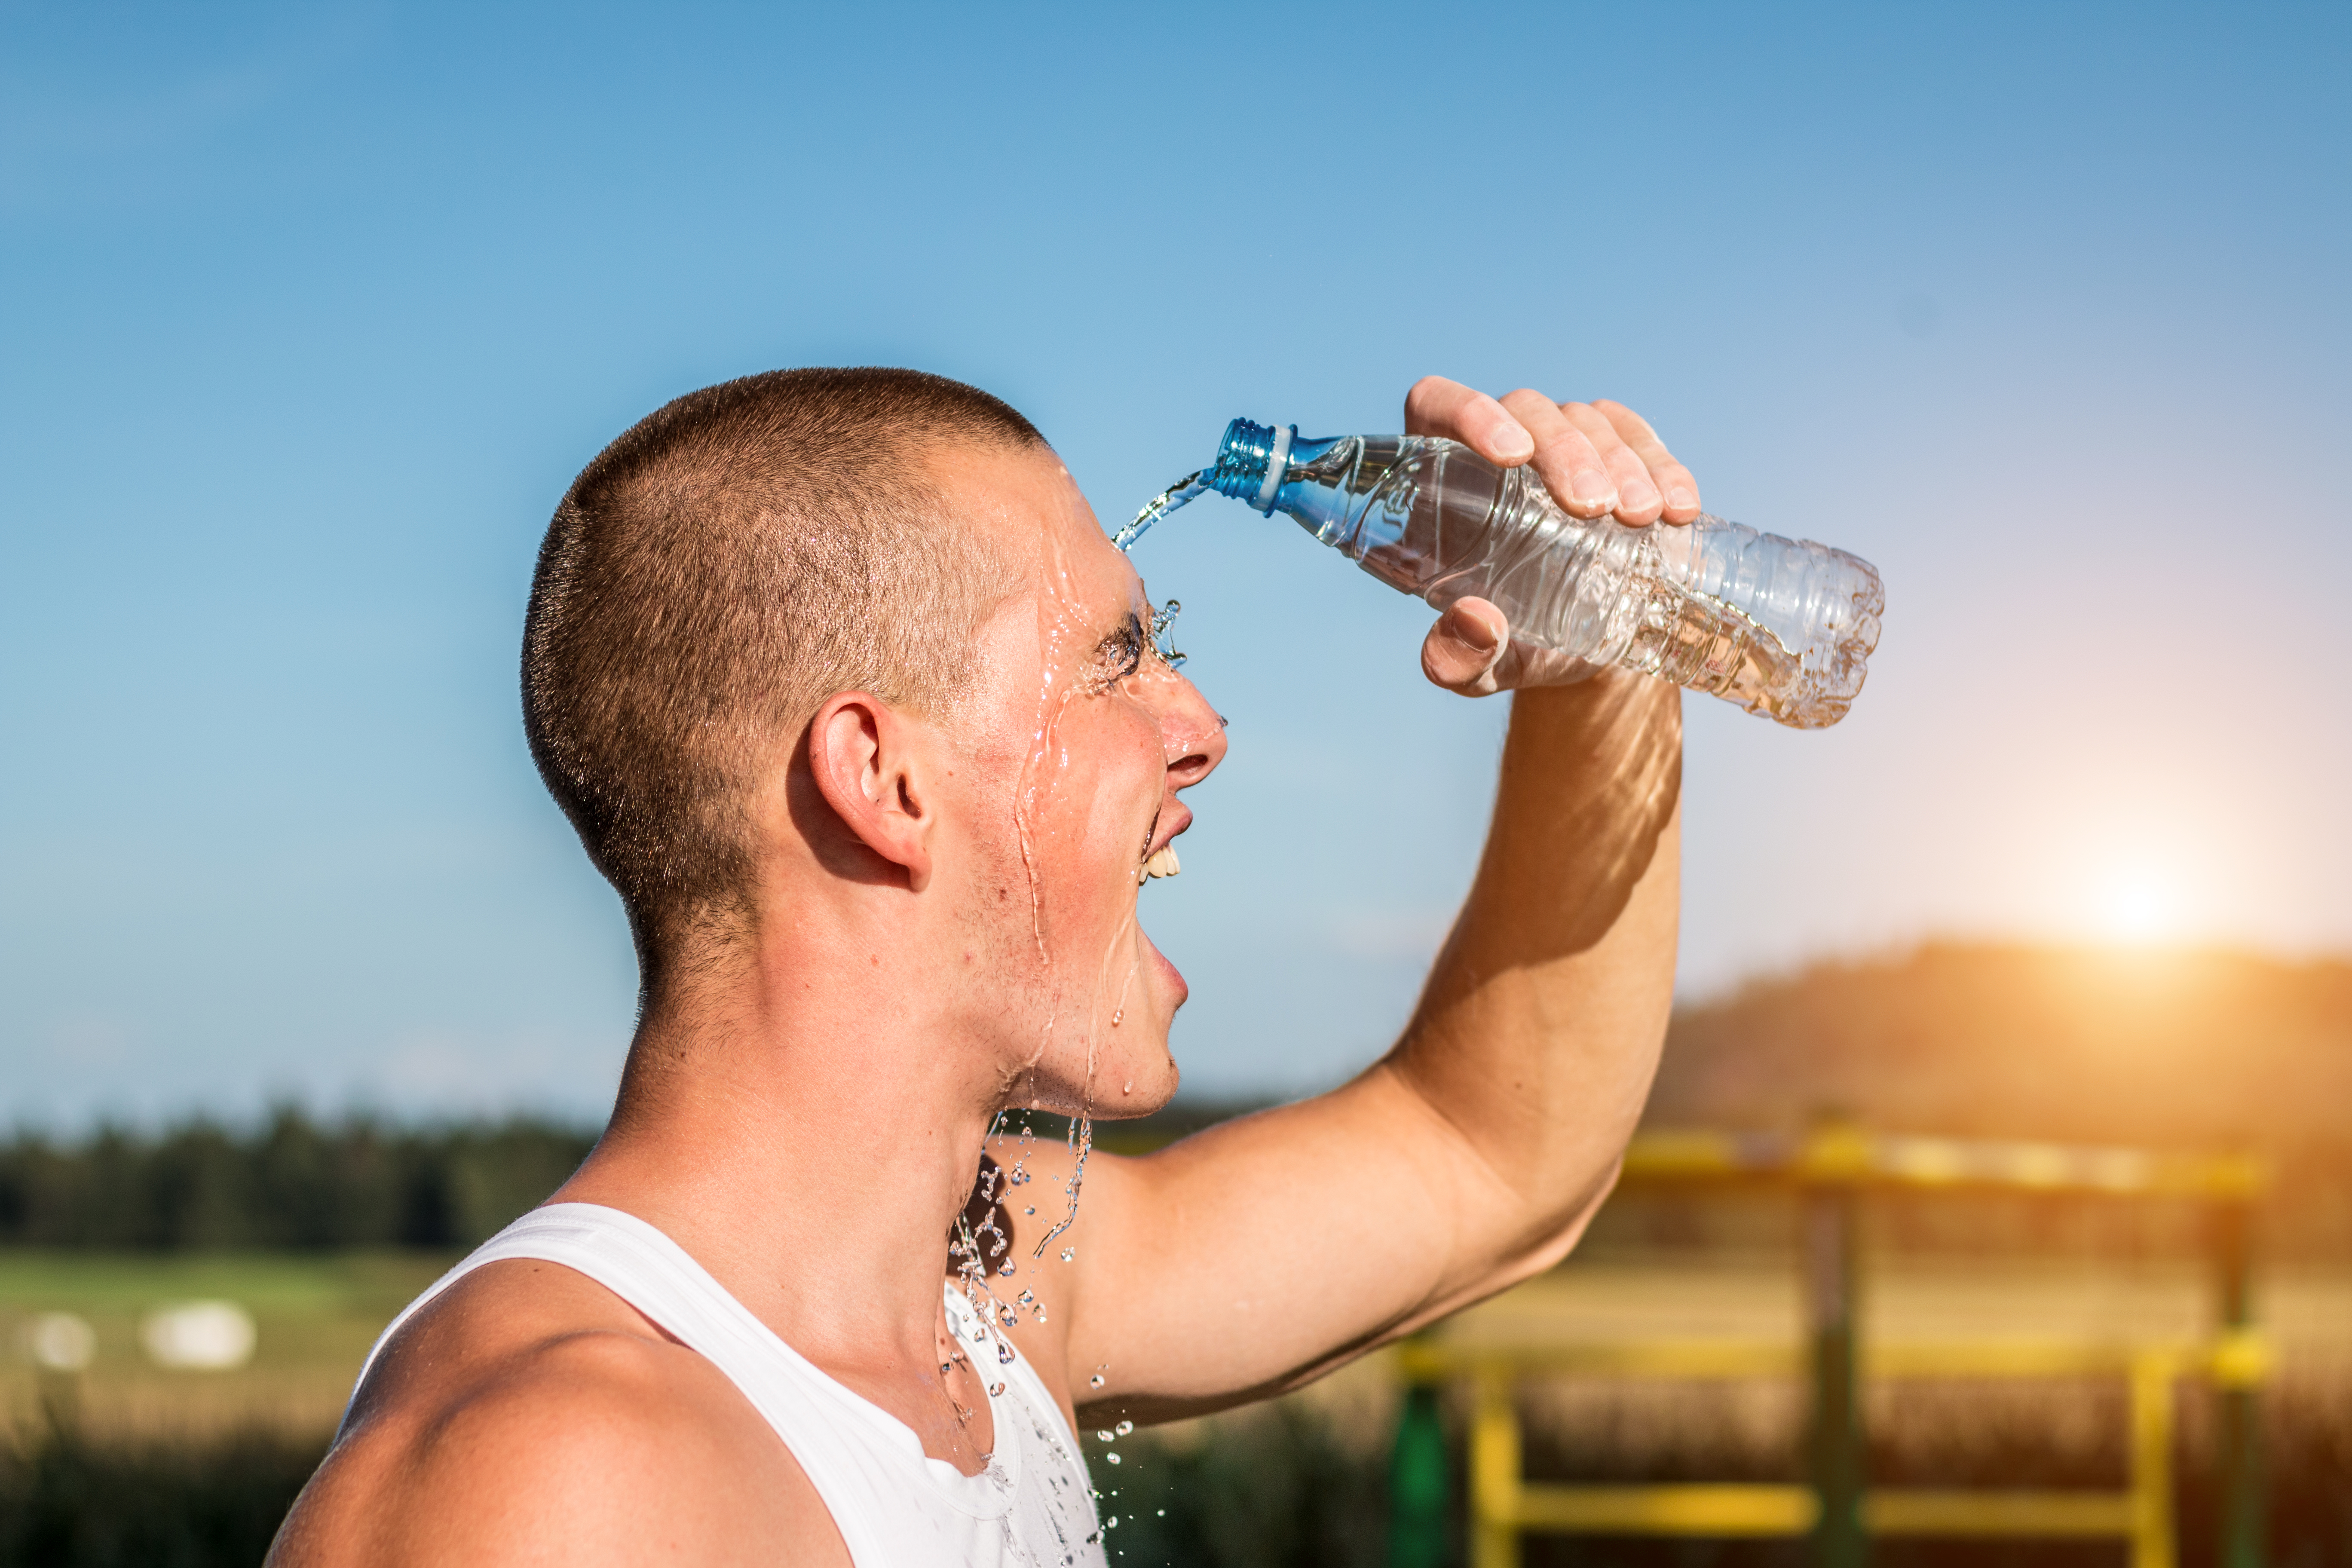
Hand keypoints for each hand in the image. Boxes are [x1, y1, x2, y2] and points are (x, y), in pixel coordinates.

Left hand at [1406, 376, 1701, 696]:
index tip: (1512, 455)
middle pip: (1527, 409)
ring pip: (1585, 419)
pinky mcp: (1615, 451)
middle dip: (1566, 452)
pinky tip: (1679, 511)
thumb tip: (1473, 624)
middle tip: (1595, 509)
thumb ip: (1457, 659)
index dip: (1470, 412)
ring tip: (1643, 518)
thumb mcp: (1481, 667)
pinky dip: (1663, 467)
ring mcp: (1561, 442)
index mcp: (1441, 479)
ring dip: (1620, 461)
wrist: (1582, 649)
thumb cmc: (1513, 645)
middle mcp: (1499, 445)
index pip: (1438, 405)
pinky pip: (1637, 435)